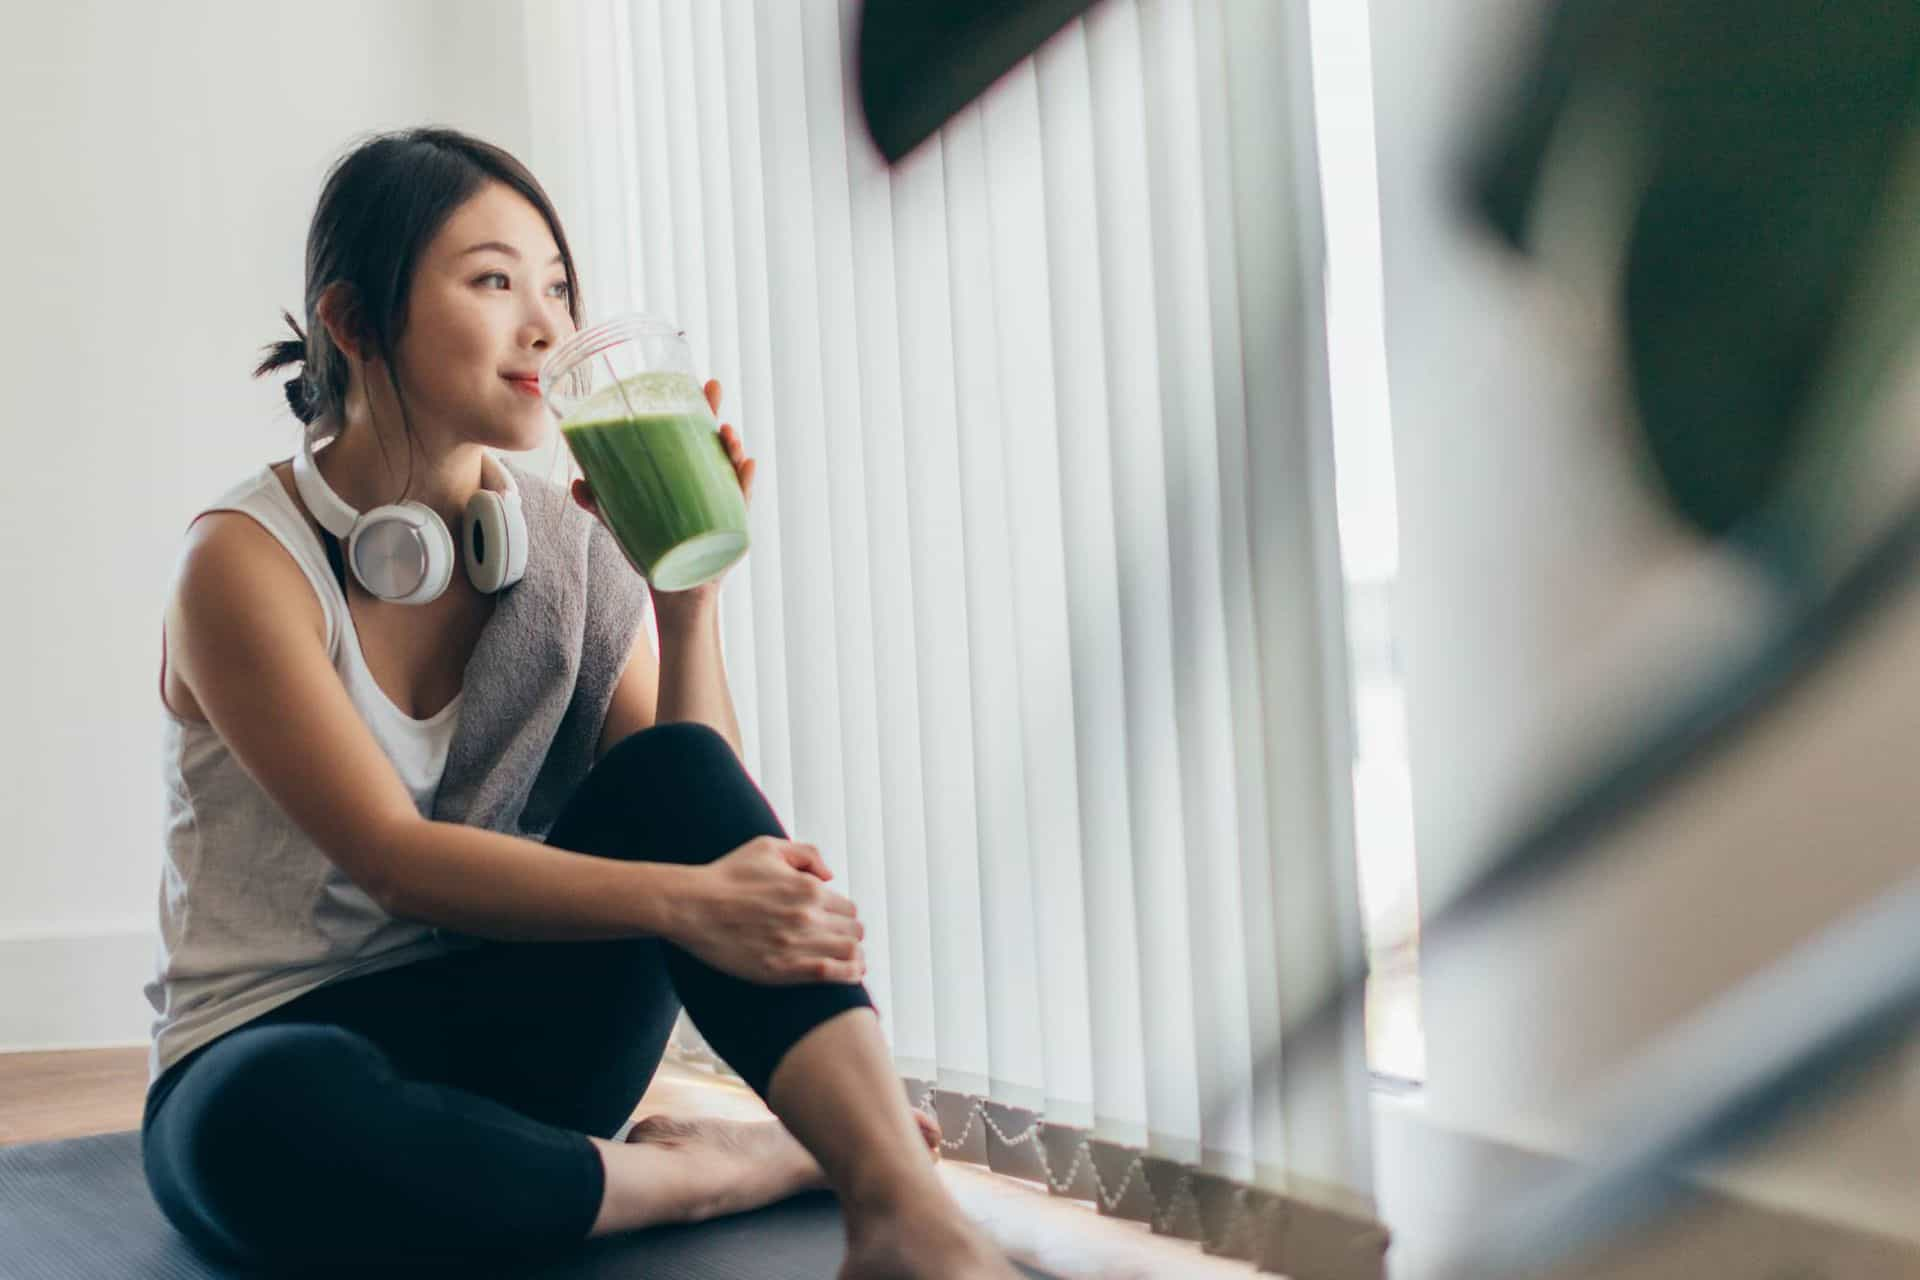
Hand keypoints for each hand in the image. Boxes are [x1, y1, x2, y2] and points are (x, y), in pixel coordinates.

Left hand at [571, 377, 753, 612]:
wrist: (676, 593)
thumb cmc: (654, 552)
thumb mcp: (625, 523)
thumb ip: (601, 504)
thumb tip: (577, 484)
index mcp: (686, 477)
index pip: (693, 435)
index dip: (697, 407)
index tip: (698, 381)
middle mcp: (709, 486)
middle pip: (715, 443)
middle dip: (717, 415)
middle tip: (713, 388)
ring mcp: (723, 505)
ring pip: (732, 469)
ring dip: (733, 446)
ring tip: (727, 432)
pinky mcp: (732, 530)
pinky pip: (743, 503)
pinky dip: (747, 484)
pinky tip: (748, 467)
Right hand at [669, 835, 866, 985]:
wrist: (692, 907)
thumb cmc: (727, 876)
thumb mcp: (768, 847)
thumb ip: (806, 855)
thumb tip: (830, 876)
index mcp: (808, 888)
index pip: (848, 908)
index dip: (844, 916)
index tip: (834, 923)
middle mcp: (808, 916)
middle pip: (853, 931)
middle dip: (850, 936)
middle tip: (842, 942)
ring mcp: (797, 944)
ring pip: (849, 954)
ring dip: (855, 957)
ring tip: (853, 962)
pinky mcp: (783, 969)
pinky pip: (831, 974)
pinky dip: (847, 975)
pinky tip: (852, 975)